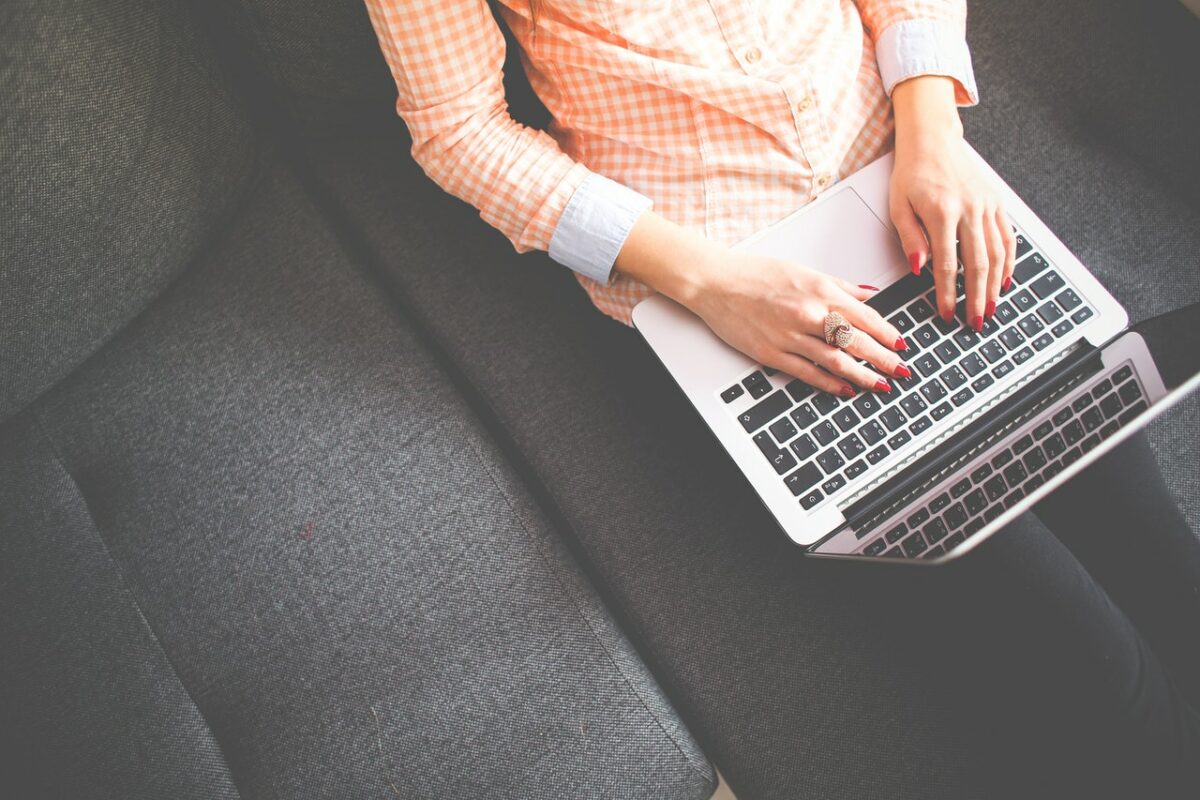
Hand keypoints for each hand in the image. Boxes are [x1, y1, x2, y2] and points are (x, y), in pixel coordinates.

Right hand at [687, 249, 908, 395]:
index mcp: (819, 291)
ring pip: (836, 361)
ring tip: (881, 385)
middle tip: (902, 371)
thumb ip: (839, 286)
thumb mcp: (804, 271)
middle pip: (857, 342)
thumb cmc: (756, 274)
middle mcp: (809, 314)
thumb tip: (868, 295)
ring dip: (863, 375)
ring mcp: (790, 336)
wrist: (716, 283)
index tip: (902, 345)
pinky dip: (830, 383)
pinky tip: (845, 389)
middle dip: (884, 359)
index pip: (865, 317)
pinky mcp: (772, 353)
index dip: (888, 334)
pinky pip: (808, 372)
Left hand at [890, 77, 1015, 329]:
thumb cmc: (912, 173)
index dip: (947, 293)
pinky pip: (1007, 237)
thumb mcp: (898, 206)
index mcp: (942, 212)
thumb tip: (919, 269)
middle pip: (978, 264)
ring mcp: (987, 205)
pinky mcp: (996, 202)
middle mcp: (970, 209)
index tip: (946, 313)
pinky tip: (1004, 280)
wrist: (933, 140)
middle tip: (976, 322)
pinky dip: (1009, 261)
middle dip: (977, 298)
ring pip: (997, 253)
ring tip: (991, 308)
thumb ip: (910, 238)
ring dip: (995, 285)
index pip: (947, 264)